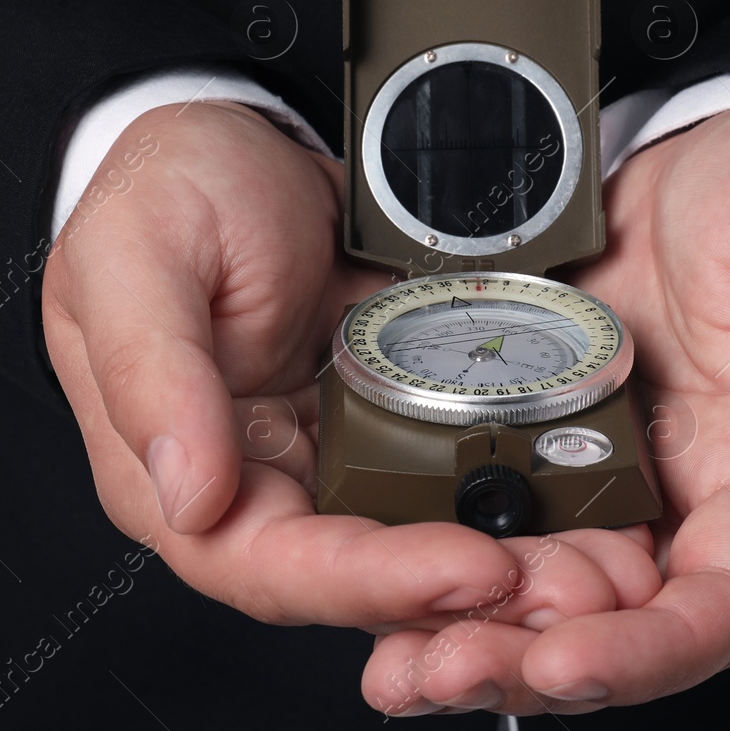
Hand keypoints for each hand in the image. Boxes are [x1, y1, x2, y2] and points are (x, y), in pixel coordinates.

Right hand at [41, 102, 635, 631]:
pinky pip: (450, 473)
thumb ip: (152, 375)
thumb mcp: (138, 259)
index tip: (469, 569)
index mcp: (173, 474)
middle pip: (359, 578)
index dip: (370, 581)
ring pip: (415, 539)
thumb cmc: (166, 192)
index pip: (270, 566)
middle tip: (562, 585)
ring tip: (591, 563)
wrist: (234, 138)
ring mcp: (328, 457)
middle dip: (461, 591)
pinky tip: (578, 499)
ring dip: (501, 560)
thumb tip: (189, 497)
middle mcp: (256, 486)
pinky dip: (511, 492)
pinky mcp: (387, 420)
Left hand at [360, 97, 729, 713]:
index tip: (564, 659)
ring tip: (392, 663)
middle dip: (526, 663)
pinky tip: (377, 574)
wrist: (704, 132)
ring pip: (539, 587)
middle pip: (613, 624)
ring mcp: (606, 466)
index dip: (645, 650)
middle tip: (434, 674)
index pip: (720, 606)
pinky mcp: (539, 428)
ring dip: (470, 634)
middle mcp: (684, 494)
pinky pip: (486, 510)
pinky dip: (437, 554)